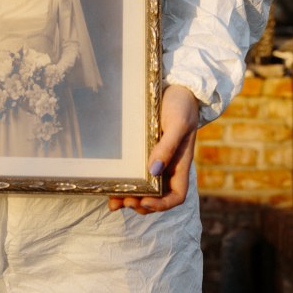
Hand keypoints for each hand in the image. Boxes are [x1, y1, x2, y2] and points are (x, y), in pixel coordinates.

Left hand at [108, 84, 198, 215]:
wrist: (177, 87)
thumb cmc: (182, 105)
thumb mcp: (177, 124)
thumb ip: (168, 146)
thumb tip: (154, 170)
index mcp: (181, 165)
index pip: (177, 196)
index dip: (162, 205)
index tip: (145, 201)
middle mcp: (168, 167)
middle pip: (157, 197)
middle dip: (141, 204)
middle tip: (124, 201)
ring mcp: (156, 160)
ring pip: (144, 189)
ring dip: (129, 198)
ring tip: (113, 202)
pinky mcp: (144, 151)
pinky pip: (135, 173)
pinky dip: (124, 183)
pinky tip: (110, 187)